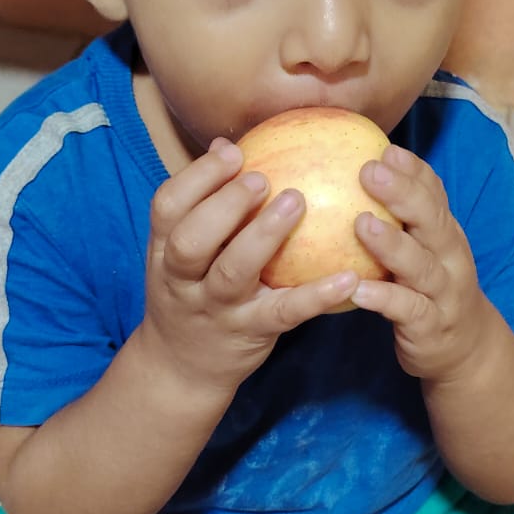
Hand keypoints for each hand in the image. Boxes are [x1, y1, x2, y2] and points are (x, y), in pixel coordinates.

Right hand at [140, 139, 357, 394]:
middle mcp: (184, 279)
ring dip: (264, 235)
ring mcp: (216, 309)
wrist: (181, 369)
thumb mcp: (182, 253)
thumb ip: (201, 205)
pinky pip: (285, 312)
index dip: (197, 177)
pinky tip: (348, 277)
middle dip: (224, 204)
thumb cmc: (192, 293)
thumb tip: (226, 143)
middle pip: (192, 240)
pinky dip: (316, 295)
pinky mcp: (251, 333)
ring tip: (296, 202)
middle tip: (261, 177)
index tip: (232, 151)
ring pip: (233, 273)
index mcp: (165, 251)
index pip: (167, 207)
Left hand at [352, 145, 490, 381]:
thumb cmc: (430, 291)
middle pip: (431, 221)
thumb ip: (402, 220)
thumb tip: (363, 172)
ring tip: (361, 224)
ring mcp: (444, 294)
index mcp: (445, 235)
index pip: (434, 195)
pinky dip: (384, 299)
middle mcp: (450, 259)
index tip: (385, 149)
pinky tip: (357, 290)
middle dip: (403, 194)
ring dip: (392, 244)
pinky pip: (407, 310)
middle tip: (369, 171)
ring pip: (421, 266)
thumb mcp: (425, 251)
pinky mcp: (431, 328)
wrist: (466, 351)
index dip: (413, 171)